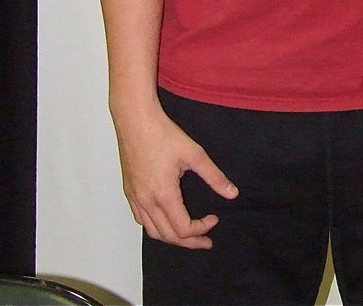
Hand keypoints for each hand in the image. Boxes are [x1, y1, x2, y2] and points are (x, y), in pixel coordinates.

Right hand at [114, 101, 237, 247]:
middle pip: (168, 236)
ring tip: (188, 234)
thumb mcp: (194, 154)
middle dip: (189, 241)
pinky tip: (166, 218)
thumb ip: (214, 176)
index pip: (183, 229)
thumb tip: (233, 194)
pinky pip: (141, 219)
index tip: (215, 217)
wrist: (135, 120)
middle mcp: (146, 202)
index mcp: (163, 195)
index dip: (202, 229)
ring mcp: (134, 198)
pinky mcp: (129, 191)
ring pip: (152, 231)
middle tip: (206, 240)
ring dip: (171, 237)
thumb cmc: (164, 134)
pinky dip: (156, 226)